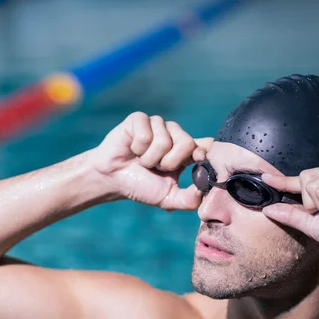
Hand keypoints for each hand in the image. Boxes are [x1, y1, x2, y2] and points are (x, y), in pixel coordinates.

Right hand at [91, 112, 212, 210]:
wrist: (112, 178)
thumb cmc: (140, 186)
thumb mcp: (168, 198)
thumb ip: (189, 199)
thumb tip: (204, 191)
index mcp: (185, 152)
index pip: (206, 145)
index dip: (205, 151)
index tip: (198, 159)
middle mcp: (174, 134)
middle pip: (187, 144)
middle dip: (169, 163)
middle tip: (155, 167)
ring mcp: (158, 125)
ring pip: (164, 141)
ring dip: (150, 158)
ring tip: (142, 160)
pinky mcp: (140, 119)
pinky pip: (146, 135)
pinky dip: (138, 149)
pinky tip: (132, 149)